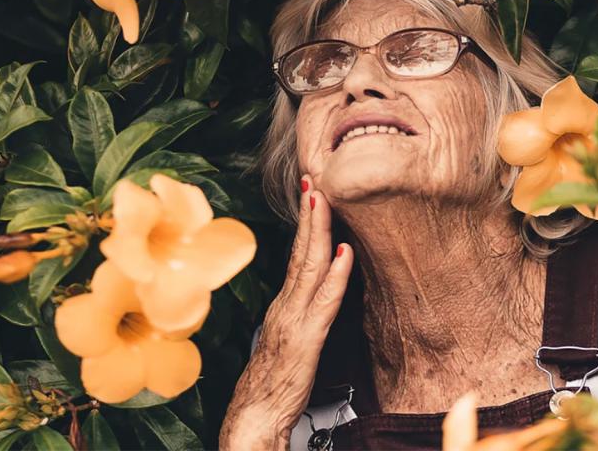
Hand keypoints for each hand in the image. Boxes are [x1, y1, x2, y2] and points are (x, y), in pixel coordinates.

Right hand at [220, 176, 352, 449]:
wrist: (253, 416)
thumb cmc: (271, 382)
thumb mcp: (287, 339)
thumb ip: (299, 314)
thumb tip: (314, 292)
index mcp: (284, 305)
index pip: (296, 255)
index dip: (306, 224)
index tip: (312, 194)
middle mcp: (287, 306)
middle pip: (301, 252)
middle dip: (310, 214)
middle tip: (315, 181)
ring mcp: (295, 321)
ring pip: (309, 268)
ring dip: (319, 231)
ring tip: (324, 201)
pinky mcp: (306, 340)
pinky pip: (324, 303)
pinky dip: (335, 276)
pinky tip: (344, 255)